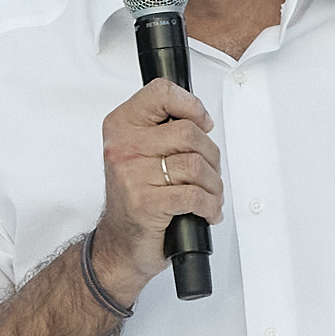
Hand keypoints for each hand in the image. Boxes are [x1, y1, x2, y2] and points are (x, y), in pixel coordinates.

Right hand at [94, 80, 218, 301]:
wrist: (120, 242)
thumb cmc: (135, 196)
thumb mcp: (140, 152)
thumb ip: (163, 128)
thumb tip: (199, 119)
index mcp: (122, 126)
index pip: (161, 93)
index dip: (191, 105)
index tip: (202, 121)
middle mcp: (123, 147)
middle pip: (188, 132)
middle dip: (211, 154)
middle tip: (209, 170)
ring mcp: (133, 175)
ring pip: (196, 164)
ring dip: (214, 184)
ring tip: (210, 193)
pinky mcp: (146, 203)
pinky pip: (194, 195)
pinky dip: (210, 205)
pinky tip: (207, 210)